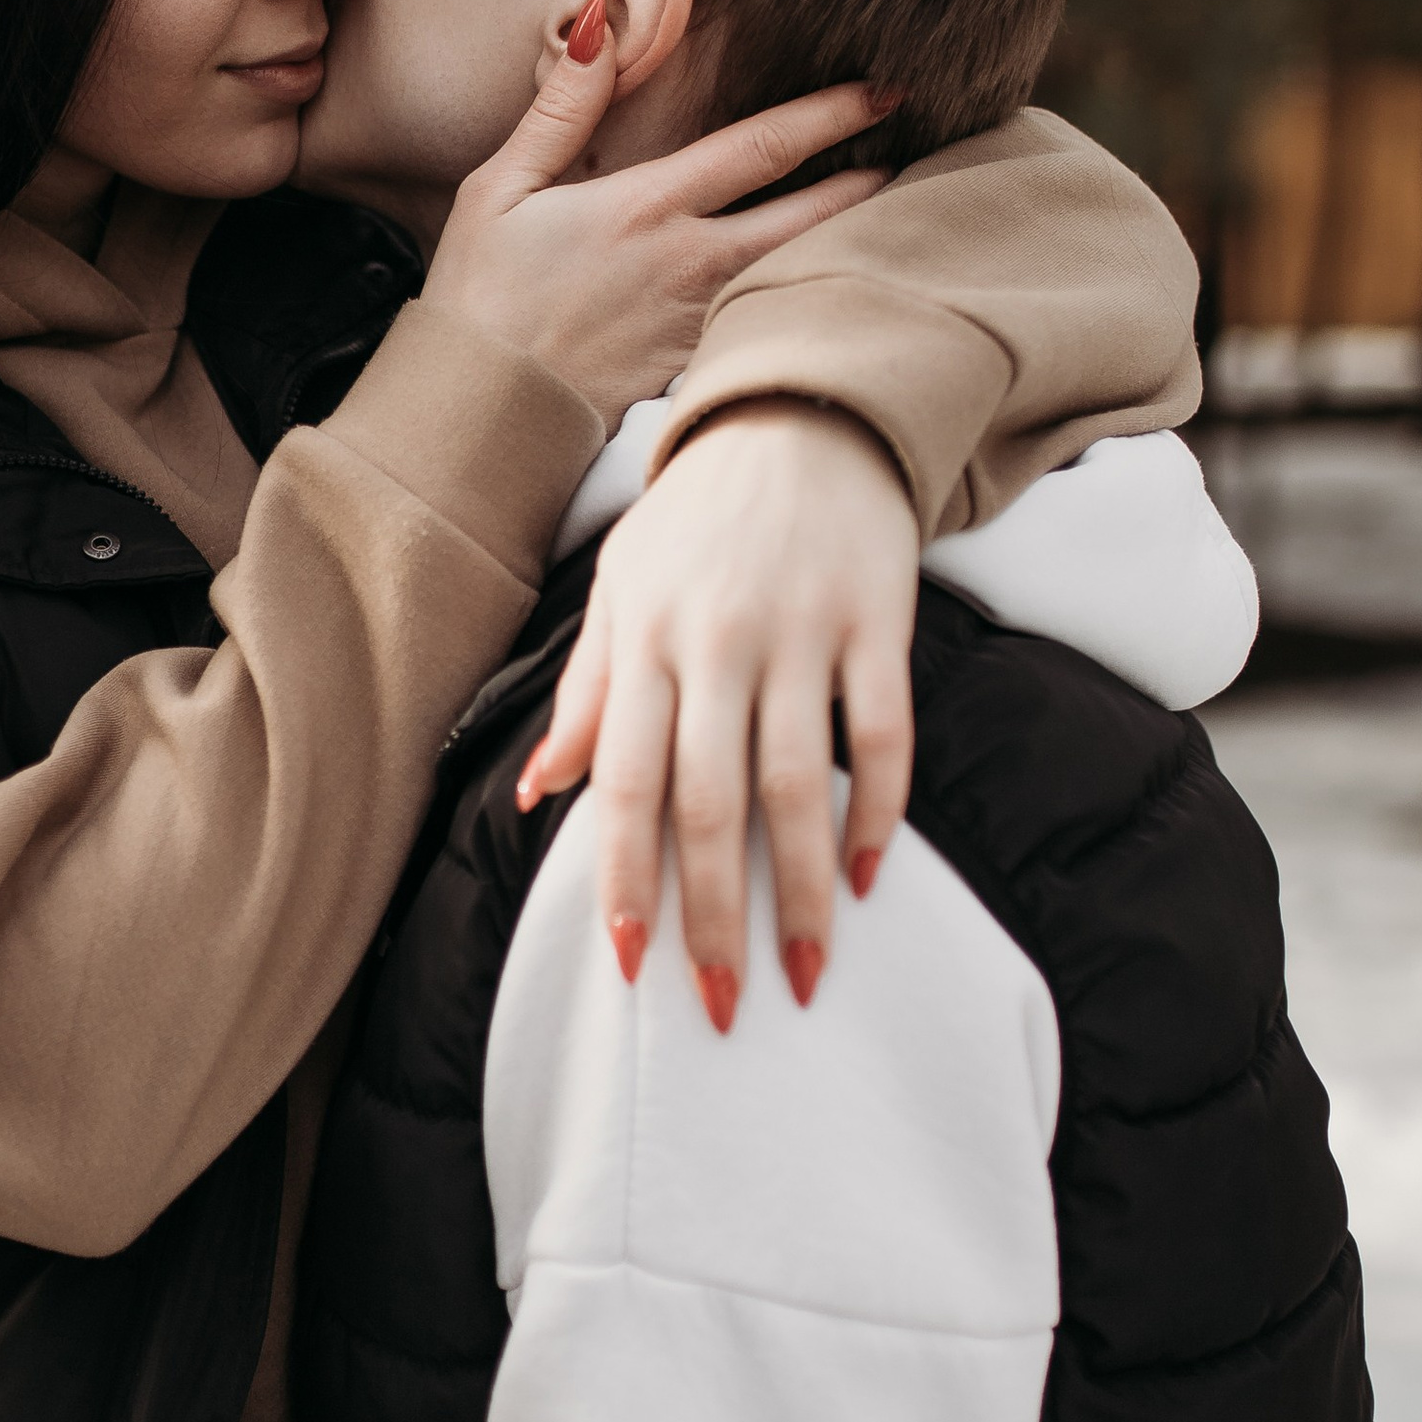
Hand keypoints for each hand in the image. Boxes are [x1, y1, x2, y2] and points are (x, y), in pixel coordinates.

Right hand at [420, 13, 888, 429]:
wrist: (479, 413)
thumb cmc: (479, 300)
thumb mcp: (499, 189)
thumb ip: (560, 110)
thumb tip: (600, 24)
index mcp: (648, 209)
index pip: (762, 148)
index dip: (830, 115)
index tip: (883, 91)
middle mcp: (689, 265)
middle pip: (809, 218)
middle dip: (870, 185)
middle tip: (919, 158)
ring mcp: (697, 324)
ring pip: (796, 276)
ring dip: (848, 247)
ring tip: (895, 223)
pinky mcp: (691, 372)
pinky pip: (763, 329)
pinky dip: (803, 305)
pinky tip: (827, 295)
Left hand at [517, 400, 918, 1026]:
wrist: (803, 417)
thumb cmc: (696, 520)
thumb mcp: (620, 590)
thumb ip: (586, 694)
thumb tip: (538, 794)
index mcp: (645, 641)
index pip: (626, 784)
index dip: (626, 880)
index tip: (631, 964)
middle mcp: (718, 642)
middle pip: (709, 804)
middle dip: (714, 916)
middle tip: (723, 1004)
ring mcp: (803, 633)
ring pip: (797, 786)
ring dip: (799, 891)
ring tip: (803, 971)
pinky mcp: (878, 622)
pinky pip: (883, 736)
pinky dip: (877, 812)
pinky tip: (866, 876)